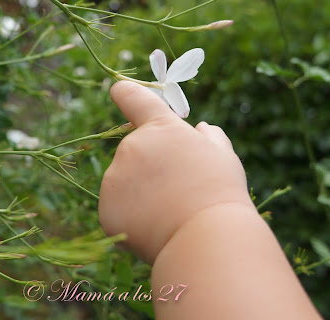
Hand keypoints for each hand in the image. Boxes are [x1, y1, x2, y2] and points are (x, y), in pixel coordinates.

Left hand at [99, 81, 253, 263]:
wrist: (204, 237)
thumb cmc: (220, 193)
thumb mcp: (223, 157)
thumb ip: (210, 139)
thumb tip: (202, 130)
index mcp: (159, 127)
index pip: (131, 97)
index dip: (124, 93)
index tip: (118, 91)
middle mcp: (131, 146)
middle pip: (135, 152)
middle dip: (150, 166)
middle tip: (178, 190)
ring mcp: (114, 178)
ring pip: (125, 183)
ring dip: (141, 194)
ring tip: (170, 212)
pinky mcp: (106, 208)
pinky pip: (118, 210)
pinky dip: (132, 218)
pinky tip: (155, 228)